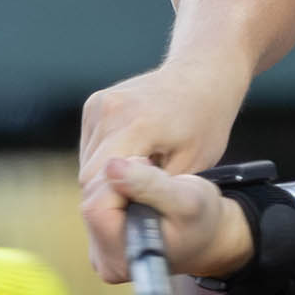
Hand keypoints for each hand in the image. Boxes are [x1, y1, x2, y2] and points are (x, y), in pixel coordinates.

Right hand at [78, 62, 247, 278]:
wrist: (202, 73)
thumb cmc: (206, 121)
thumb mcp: (192, 165)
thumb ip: (155, 191)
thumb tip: (126, 222)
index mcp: (136, 124)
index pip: (99, 182)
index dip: (112, 209)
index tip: (132, 220)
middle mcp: (109, 110)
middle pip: (89, 176)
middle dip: (111, 197)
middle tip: (140, 205)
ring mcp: (98, 104)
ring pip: (87, 164)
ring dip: (108, 179)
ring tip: (144, 176)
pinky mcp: (93, 104)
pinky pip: (90, 148)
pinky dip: (107, 161)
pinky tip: (136, 157)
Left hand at [81, 156, 252, 284]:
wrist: (206, 235)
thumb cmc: (201, 220)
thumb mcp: (186, 199)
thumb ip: (150, 185)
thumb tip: (111, 167)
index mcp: (124, 259)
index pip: (98, 208)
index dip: (121, 183)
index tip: (150, 176)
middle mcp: (104, 261)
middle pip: (92, 200)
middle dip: (120, 180)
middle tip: (155, 180)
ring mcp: (99, 251)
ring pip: (92, 195)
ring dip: (119, 181)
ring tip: (151, 189)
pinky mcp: (98, 238)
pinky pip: (96, 198)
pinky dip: (116, 188)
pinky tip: (140, 196)